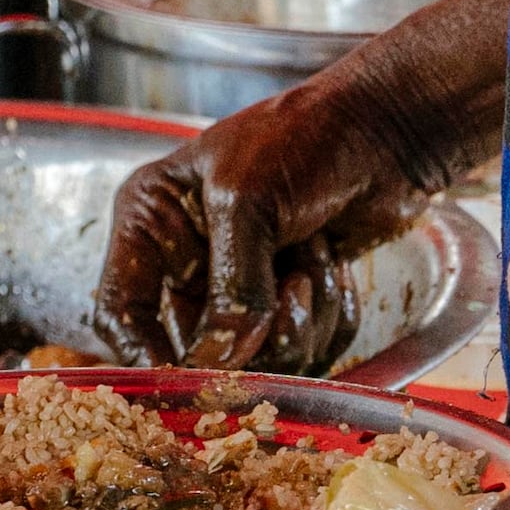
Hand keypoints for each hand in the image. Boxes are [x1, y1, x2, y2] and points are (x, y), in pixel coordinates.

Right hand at [92, 0, 497, 363]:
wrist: (388, 129)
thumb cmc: (305, 139)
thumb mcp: (248, 202)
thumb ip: (230, 289)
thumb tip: (217, 364)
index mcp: (153, 220)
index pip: (121, 309)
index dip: (143, 353)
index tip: (185, 380)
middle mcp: (189, 259)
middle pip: (195, 348)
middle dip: (250, 332)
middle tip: (289, 292)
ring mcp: (242, 285)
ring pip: (255, 358)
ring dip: (297, 318)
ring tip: (313, 257)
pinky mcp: (291, 303)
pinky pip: (302, 350)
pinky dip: (327, 316)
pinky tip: (333, 265)